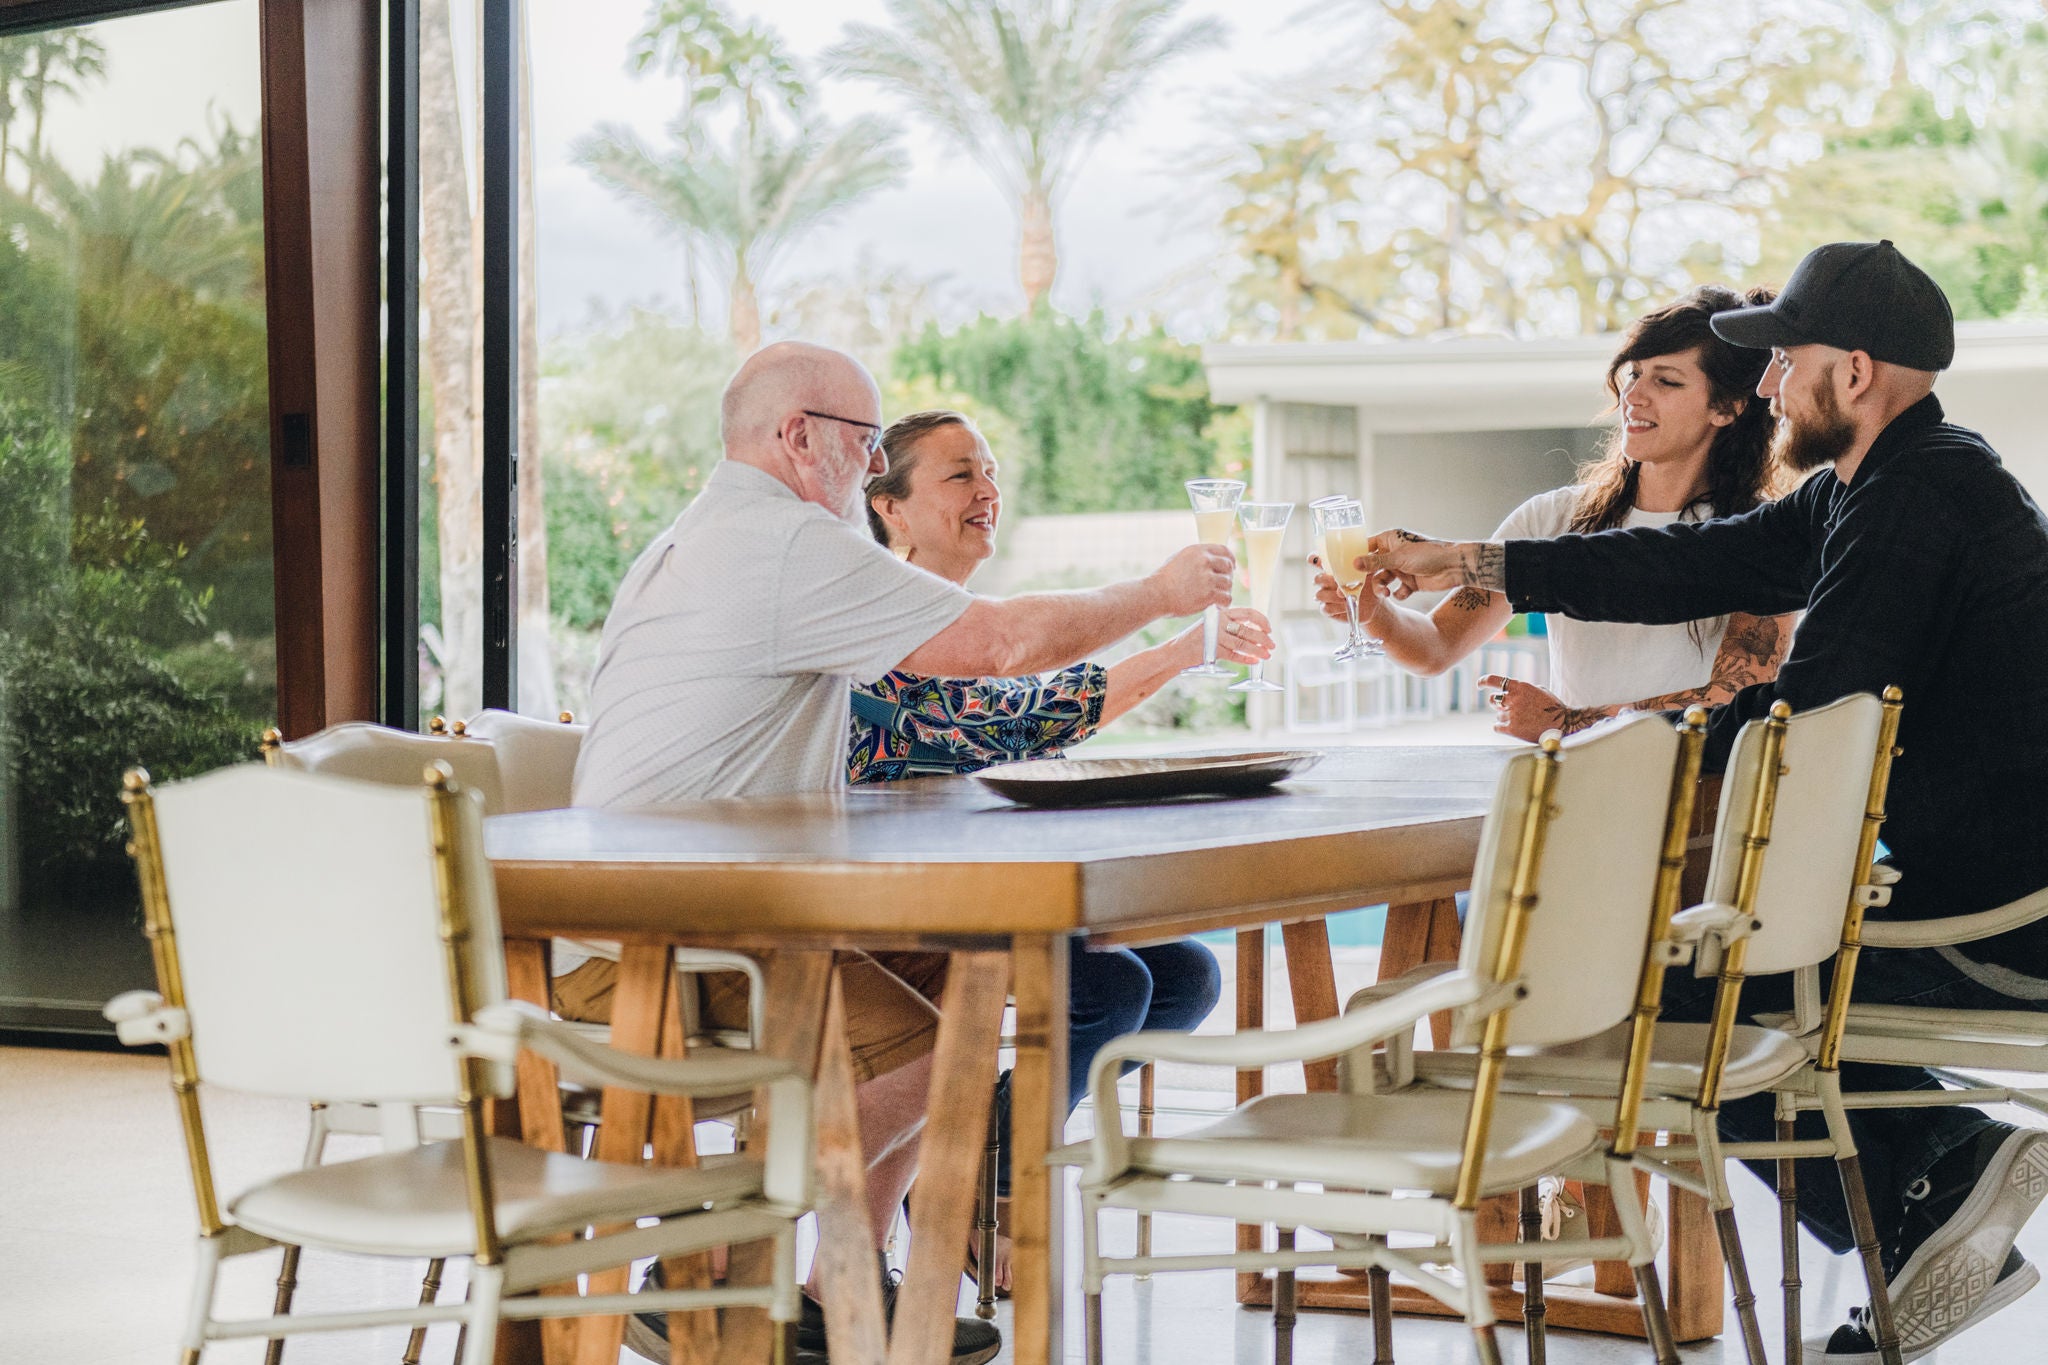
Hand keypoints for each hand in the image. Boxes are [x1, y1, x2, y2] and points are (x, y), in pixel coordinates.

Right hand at [1150, 543, 1234, 615]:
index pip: (1224, 551)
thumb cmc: (1164, 580)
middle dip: (1226, 577)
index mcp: (1198, 551)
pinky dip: (1223, 604)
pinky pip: (1227, 598)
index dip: (1230, 560)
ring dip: (1223, 592)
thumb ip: (1197, 557)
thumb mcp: (1180, 558)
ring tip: (1214, 597)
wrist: (1156, 595)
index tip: (1230, 568)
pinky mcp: (1209, 594)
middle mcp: (1204, 561)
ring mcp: (1207, 578)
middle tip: (1220, 586)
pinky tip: (1216, 605)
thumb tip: (1213, 560)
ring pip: (1228, 584)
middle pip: (1228, 567)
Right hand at [1177, 606, 1272, 667]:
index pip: (1248, 613)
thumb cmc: (1195, 640)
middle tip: (1272, 645)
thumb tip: (1255, 632)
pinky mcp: (1213, 650)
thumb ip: (1229, 625)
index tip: (1269, 629)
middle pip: (1247, 629)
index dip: (1262, 620)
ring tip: (1266, 655)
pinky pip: (1234, 655)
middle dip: (1263, 638)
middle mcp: (1219, 622)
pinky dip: (1245, 659)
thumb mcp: (1212, 626)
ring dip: (1257, 650)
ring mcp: (1215, 636)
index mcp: (1221, 613)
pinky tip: (1253, 661)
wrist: (1176, 651)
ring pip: (1243, 643)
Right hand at [1309, 557, 1388, 631]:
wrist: (1374, 605)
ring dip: (1332, 595)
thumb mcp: (1372, 574)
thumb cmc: (1371, 585)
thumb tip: (1362, 563)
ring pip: (1319, 594)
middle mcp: (1328, 582)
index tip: (1313, 559)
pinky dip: (1335, 607)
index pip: (1318, 561)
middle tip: (1336, 581)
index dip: (1313, 559)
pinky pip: (1325, 608)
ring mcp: (1327, 596)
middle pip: (1317, 579)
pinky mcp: (1329, 609)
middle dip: (1324, 580)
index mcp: (1335, 569)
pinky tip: (1346, 605)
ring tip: (1344, 595)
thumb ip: (1366, 567)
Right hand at [1361, 530, 1502, 597]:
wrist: (1453, 567)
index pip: (1366, 547)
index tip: (1345, 569)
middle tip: (1359, 588)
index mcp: (1390, 540)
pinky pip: (1397, 590)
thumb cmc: (1428, 554)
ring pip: (1383, 580)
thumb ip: (1375, 562)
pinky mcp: (1410, 582)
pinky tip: (1404, 592)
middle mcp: (1394, 554)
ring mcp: (1402, 568)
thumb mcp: (1399, 558)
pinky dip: (1398, 593)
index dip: (1355, 558)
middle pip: (1372, 567)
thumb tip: (1353, 563)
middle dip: (1367, 578)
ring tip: (1385, 593)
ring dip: (1381, 588)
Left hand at [1478, 674, 1609, 742]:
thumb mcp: (1539, 690)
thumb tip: (1507, 692)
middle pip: (1492, 700)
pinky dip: (1501, 727)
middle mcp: (1514, 699)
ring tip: (1522, 720)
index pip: (1494, 681)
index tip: (1479, 685)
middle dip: (1496, 703)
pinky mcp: (1512, 729)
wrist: (1563, 724)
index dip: (1484, 681)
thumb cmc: (1552, 707)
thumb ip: (1522, 690)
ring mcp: (1512, 715)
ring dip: (1506, 717)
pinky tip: (1512, 727)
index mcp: (1521, 687)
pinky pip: (1497, 726)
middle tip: (1503, 707)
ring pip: (1498, 715)